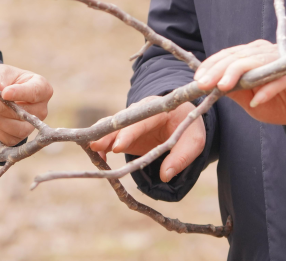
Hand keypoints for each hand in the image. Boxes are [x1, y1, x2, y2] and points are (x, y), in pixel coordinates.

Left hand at [0, 64, 52, 145]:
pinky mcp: (18, 136)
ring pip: (20, 130)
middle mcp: (39, 107)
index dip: (20, 93)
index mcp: (40, 86)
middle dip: (3, 109)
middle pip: (26, 114)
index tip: (4, 93)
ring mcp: (31, 124)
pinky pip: (10, 139)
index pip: (36, 92)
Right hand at [89, 96, 205, 181]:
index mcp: (157, 109)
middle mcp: (139, 112)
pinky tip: (98, 157)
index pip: (141, 121)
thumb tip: (166, 175)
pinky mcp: (123, 133)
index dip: (129, 133)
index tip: (118, 146)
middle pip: (120, 122)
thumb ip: (182, 157)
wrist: (181, 119)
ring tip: (91, 149)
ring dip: (100, 137)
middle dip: (107, 133)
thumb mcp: (194, 141)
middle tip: (95, 145)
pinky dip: (101, 145)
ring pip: (110, 127)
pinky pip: (109, 137)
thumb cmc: (188, 128)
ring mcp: (129, 122)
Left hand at [194, 40, 285, 131]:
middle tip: (203, 85)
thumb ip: (234, 92)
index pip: (229, 55)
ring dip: (237, 74)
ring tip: (223, 87)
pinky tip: (256, 102)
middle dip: (218, 70)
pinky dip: (267, 90)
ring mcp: (283, 60)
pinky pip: (280, 79)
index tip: (197, 80)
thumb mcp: (250, 100)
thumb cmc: (280, 102)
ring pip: (256, 62)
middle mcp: (267, 52)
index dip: (211, 65)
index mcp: (254, 54)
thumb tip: (209, 87)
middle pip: (238, 56)